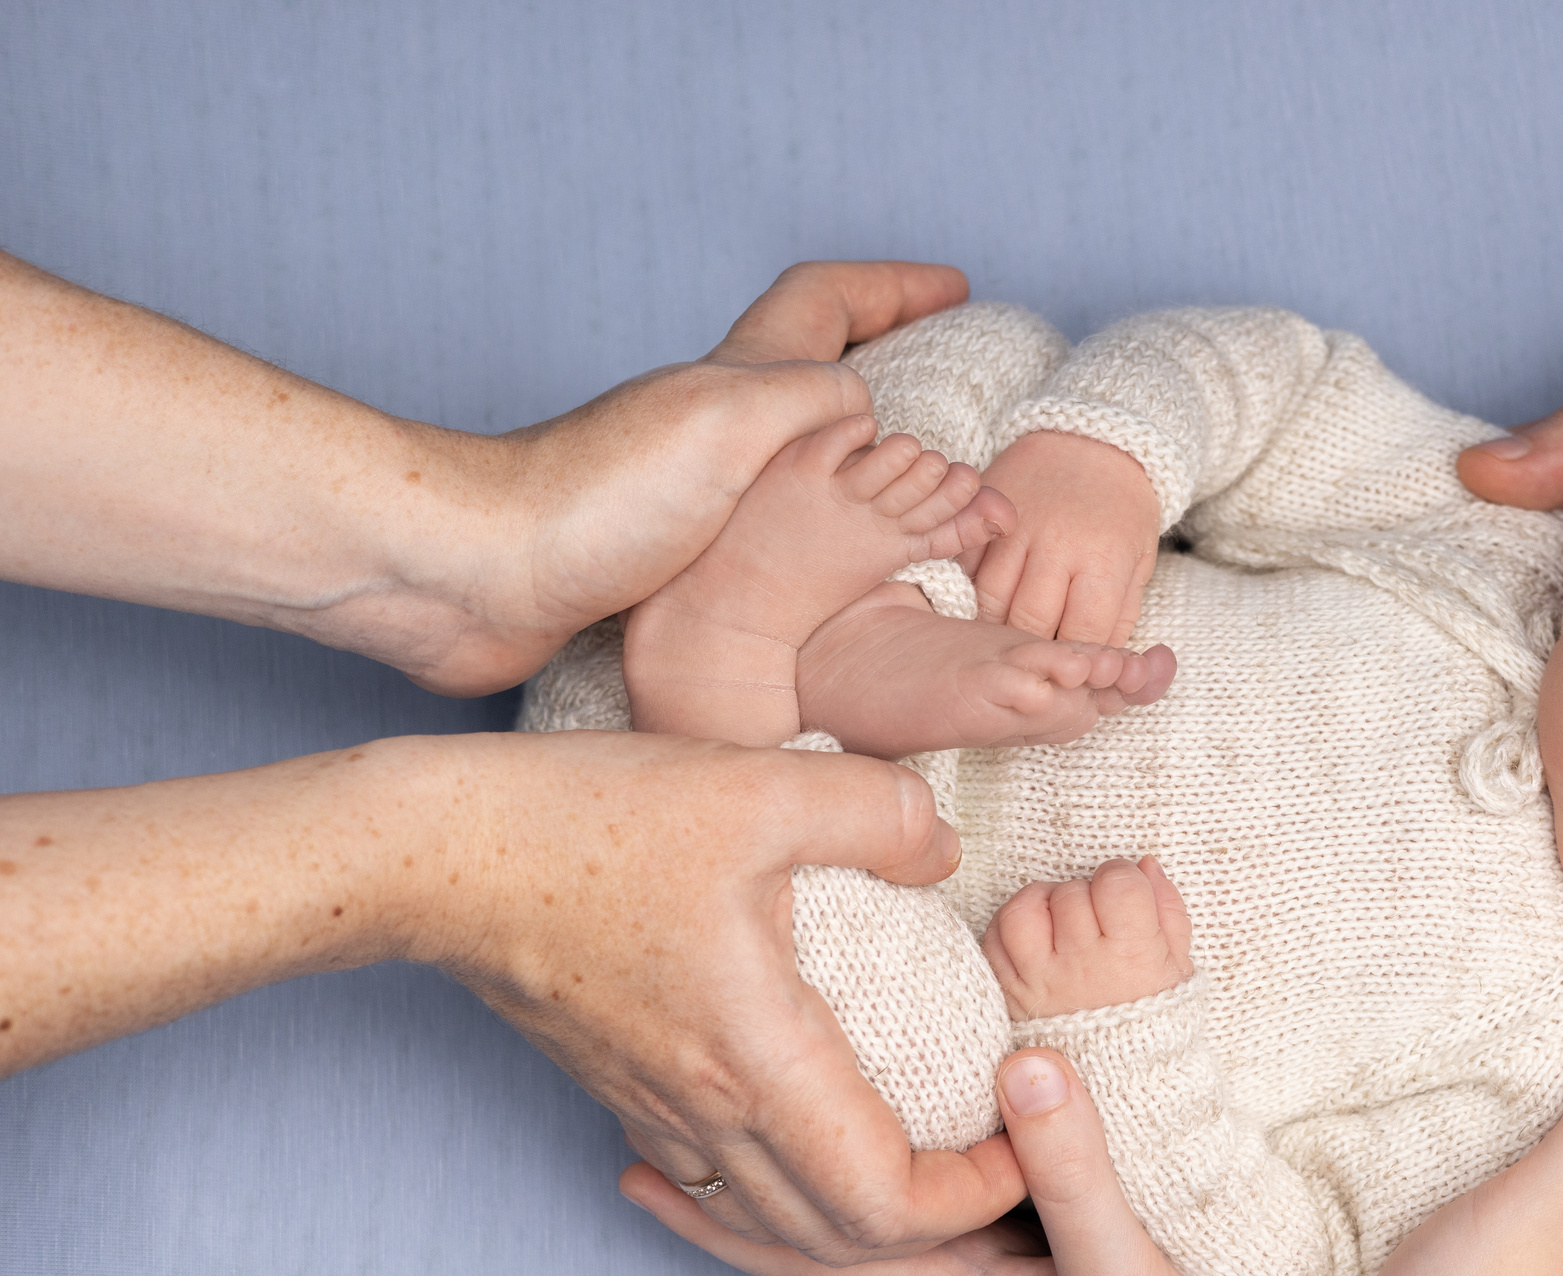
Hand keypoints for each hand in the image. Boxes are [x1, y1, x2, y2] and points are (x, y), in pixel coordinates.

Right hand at [403, 730, 1023, 1262]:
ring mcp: (657, 1110)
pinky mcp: (625, 1088)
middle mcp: (708, 1112)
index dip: (974, 1192)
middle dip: (937, 1220)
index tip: (1020, 1129)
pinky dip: (791, 1183)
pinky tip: (819, 1124)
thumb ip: (881, 813)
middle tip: (998, 1152)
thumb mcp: (759, 787)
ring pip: (778, 1218)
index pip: (887, 1204)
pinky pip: (725, 1176)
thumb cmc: (584, 820)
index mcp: (757, 1064)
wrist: (427, 855)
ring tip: (929, 1149)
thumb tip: (947, 850)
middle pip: (841, 1238)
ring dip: (863, 1212)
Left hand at [447, 261, 974, 692]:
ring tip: (918, 488)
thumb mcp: (729, 420)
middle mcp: (713, 425)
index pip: (825, 302)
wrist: (479, 577)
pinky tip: (836, 573)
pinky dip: (817, 535)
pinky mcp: (667, 561)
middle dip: (886, 365)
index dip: (894, 287)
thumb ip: (813, 401)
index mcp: (735, 381)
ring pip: (794, 456)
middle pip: (813, 370)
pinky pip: (768, 534)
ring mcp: (689, 492)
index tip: (958, 290)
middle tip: (950, 388)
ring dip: (857, 460)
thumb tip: (869, 416)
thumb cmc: (595, 497)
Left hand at [622, 1048, 1306, 1275]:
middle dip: (746, 1179)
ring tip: (775, 1105)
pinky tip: (944, 1135)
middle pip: (824, 1227)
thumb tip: (1020, 1063)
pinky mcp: (1064, 1272)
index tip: (631, 1164)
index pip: (805, 1243)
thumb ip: (1072, 1173)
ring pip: (884, 1215)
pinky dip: (921, 1168)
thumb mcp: (1120, 1274)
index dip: (715, 1210)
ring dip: (824, 1168)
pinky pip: (960, 1207)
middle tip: (674, 1111)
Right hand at [965, 431, 1164, 643]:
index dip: (1075, 663)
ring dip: (993, 628)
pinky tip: (978, 606)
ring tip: (1001, 642)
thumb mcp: (1139, 561)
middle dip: (1031, 652)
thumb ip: (1121, 614)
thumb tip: (1102, 663)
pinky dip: (970, 591)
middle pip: (1029, 623)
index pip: (1081, 633)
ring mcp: (1017, 527)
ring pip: (990, 599)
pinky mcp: (987, 512)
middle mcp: (1057, 544)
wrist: (1094, 441)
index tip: (1070, 672)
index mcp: (1103, 559)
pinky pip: (967, 566)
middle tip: (1032, 664)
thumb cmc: (1122, 511)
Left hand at [983, 856, 1193, 1019]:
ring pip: (1024, 909)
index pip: (1118, 884)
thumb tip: (1146, 865)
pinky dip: (1010, 930)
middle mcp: (1082, 968)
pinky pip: (994, 940)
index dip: (1123, 878)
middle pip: (1072, 893)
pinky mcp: (1010, 994)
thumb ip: (1167, 912)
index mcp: (1132, 959)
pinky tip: (1036, 940)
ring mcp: (1040, 982)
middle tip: (1098, 918)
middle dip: (1086, 895)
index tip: (1126, 894)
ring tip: (1060, 920)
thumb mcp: (1178, 969)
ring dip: (1043, 903)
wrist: (1120, 1089)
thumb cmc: (1153, 1022)